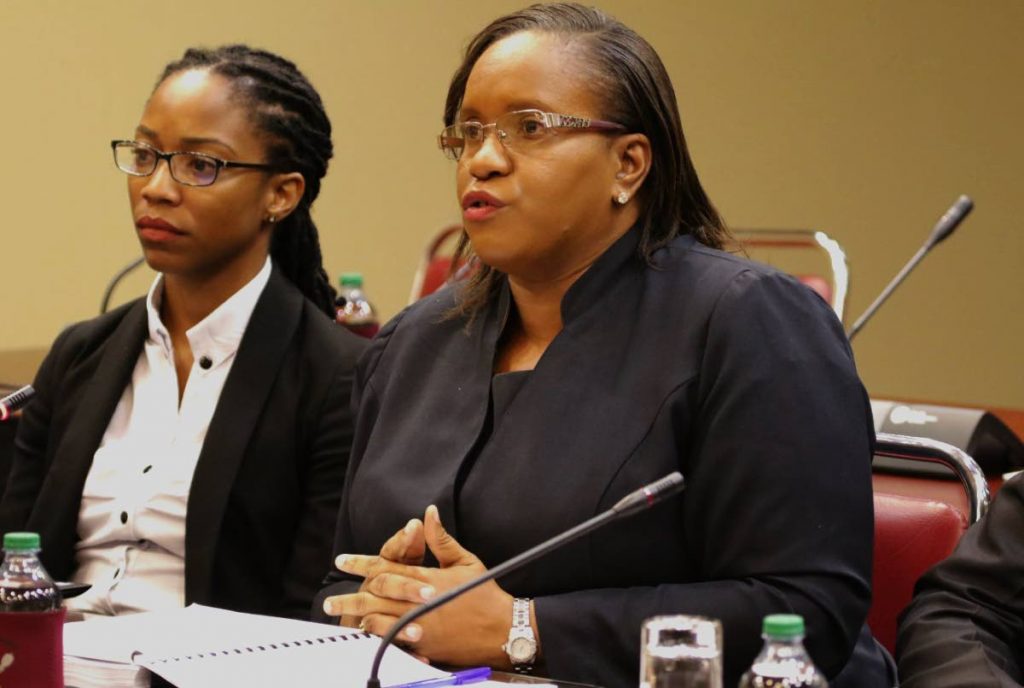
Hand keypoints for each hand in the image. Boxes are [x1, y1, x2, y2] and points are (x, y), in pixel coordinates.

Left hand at [323, 505, 515, 666]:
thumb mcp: (464, 560)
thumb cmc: (484, 592)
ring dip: (356, 618)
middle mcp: (418, 603)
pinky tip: (362, 637)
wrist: (501, 629)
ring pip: (379, 621)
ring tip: (339, 618)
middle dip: (351, 596)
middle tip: (331, 599)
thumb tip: (427, 513)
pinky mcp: (423, 646)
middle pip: (376, 597)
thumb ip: (440, 539)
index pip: (387, 567)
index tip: (343, 561)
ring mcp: (419, 628)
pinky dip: (375, 638)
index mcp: (426, 579)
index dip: (362, 563)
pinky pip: (392, 642)